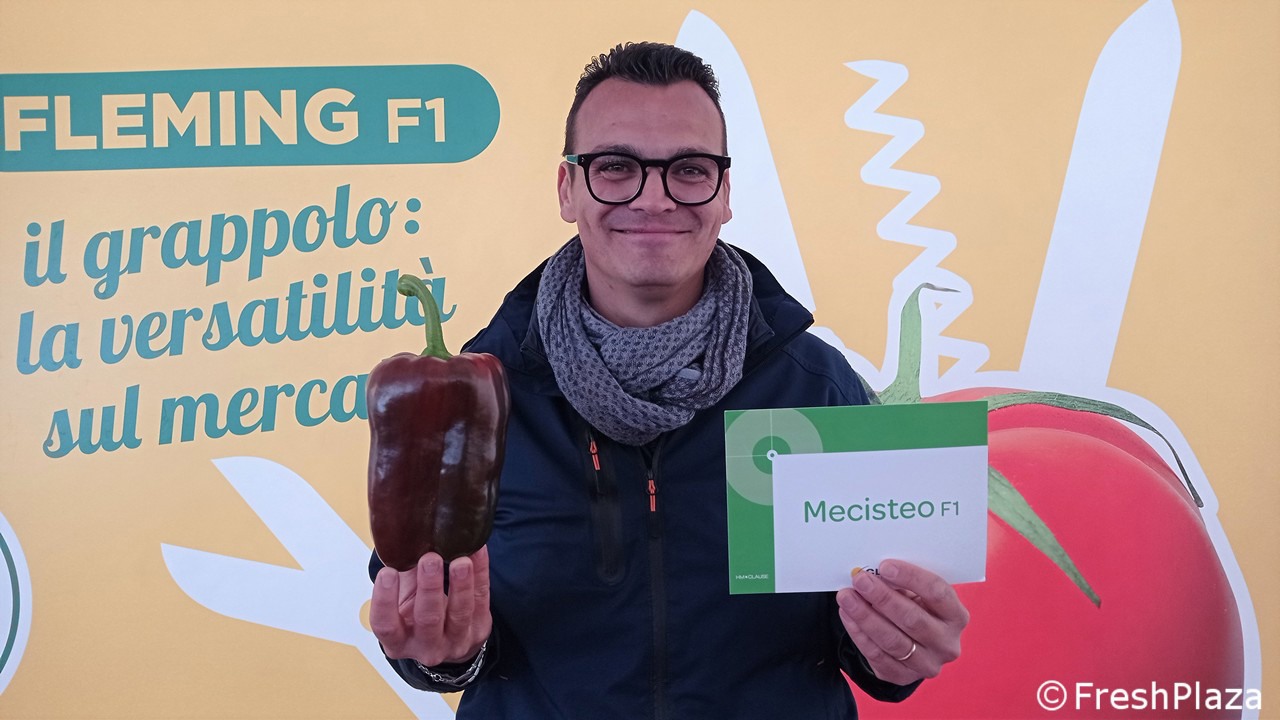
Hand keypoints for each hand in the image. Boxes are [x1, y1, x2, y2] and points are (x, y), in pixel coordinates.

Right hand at [370, 546, 491, 665]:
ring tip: (461, 560)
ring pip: (460, 613)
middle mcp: (426, 646)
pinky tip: (478, 551)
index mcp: (398, 641)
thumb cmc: (419, 612)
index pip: (386, 626)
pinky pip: (482, 598)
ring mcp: (456, 641)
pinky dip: (481, 572)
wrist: (449, 639)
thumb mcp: (404, 600)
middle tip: (429, 559)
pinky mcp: (479, 629)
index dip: (385, 600)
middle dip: (430, 588)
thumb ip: (403, 574)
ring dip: (461, 584)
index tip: (387, 572)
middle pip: (427, 619)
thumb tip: (405, 534)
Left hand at [836, 559, 968, 684]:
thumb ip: (903, 584)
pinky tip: (848, 616)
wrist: (914, 644)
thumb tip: (874, 571)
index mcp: (956, 616)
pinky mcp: (904, 676)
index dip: (911, 578)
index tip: (885, 566)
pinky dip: (859, 634)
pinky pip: (877, 655)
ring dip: (865, 616)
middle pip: (913, 619)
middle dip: (882, 597)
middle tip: (859, 580)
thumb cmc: (916, 609)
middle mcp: (947, 643)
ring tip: (847, 597)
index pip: (937, 593)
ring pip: (893, 640)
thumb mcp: (919, 595)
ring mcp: (927, 664)